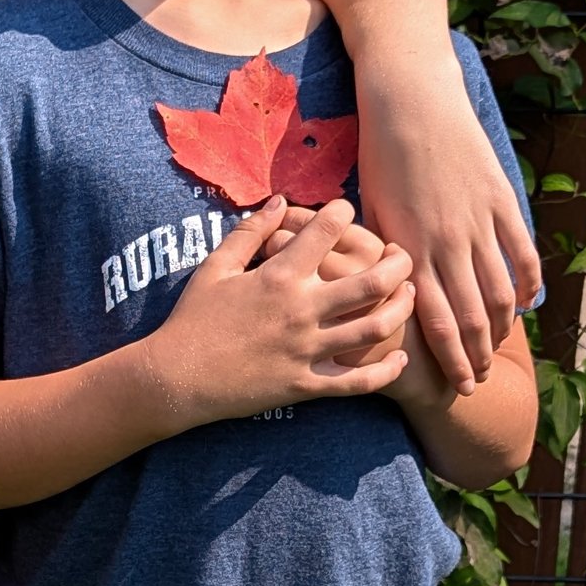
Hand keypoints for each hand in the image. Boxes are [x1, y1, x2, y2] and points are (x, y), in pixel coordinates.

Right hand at [149, 199, 414, 426]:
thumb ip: (250, 232)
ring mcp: (307, 350)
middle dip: (398, 262)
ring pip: (373, 327)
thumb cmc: (192, 319)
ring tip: (409, 296)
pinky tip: (399, 360)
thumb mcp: (215, 267)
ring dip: (401, 308)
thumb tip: (280, 201)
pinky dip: (385, 371)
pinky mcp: (306, 384)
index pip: (328, 231)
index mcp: (279, 276)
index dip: (344, 212)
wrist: (175, 378)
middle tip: (403, 255)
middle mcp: (300, 310)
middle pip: (371, 280)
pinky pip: (357, 382)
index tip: (348, 210)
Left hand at [362, 87, 538, 394]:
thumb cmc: (379, 154)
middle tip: (479, 381)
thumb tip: (383, 293)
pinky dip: (527, 282)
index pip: (436, 321)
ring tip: (498, 349)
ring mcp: (478, 221)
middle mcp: (448, 241)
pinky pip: (521, 250)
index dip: (450, 359)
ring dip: (501, 327)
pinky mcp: (500, 199)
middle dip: (477, 356)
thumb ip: (382, 254)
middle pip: (471, 317)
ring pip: (500, 290)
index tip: (457, 386)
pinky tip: (524, 303)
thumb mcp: (371, 209)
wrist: (410, 99)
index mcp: (410, 248)